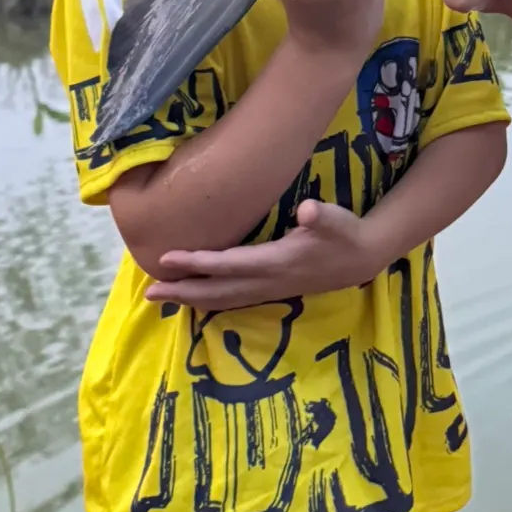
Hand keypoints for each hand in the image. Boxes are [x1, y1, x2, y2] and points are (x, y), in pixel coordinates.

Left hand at [144, 199, 379, 309]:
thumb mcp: (336, 219)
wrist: (363, 258)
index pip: (229, 264)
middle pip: (218, 290)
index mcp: (277, 262)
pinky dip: (209, 301)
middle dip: (183, 290)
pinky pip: (232, 300)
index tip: (167, 259)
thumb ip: (321, 216)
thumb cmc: (345, 233)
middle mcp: (268, 281)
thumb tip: (308, 211)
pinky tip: (195, 299)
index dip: (197, 262)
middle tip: (149, 292)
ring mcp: (269, 290)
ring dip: (191, 299)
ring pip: (223, 300)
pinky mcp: (272, 291)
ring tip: (162, 298)